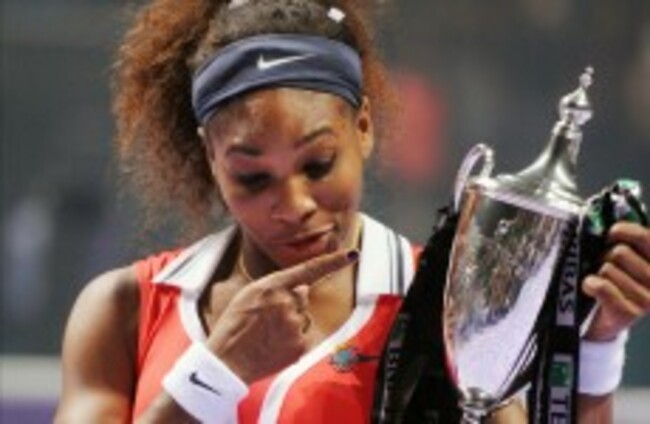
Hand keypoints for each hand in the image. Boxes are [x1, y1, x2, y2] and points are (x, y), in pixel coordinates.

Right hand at [205, 249, 358, 382]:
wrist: (227, 362)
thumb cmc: (234, 326)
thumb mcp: (248, 294)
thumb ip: (277, 286)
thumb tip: (304, 287)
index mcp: (271, 286)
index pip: (309, 269)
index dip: (333, 261)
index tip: (353, 254)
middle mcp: (286, 303)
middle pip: (302, 295)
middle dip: (290, 302)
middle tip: (266, 318)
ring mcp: (294, 325)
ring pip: (303, 316)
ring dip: (291, 322)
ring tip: (267, 334)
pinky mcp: (300, 346)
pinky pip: (304, 335)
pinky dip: (293, 340)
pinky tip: (275, 344)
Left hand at [583, 222, 649, 340]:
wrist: (602, 320)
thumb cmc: (614, 282)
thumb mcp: (625, 260)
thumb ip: (625, 241)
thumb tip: (613, 219)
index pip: (646, 238)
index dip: (626, 231)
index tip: (612, 232)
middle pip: (619, 252)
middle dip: (605, 256)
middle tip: (604, 267)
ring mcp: (646, 299)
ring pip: (607, 268)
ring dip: (597, 273)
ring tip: (601, 282)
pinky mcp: (629, 313)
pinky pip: (601, 286)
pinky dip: (589, 284)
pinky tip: (591, 289)